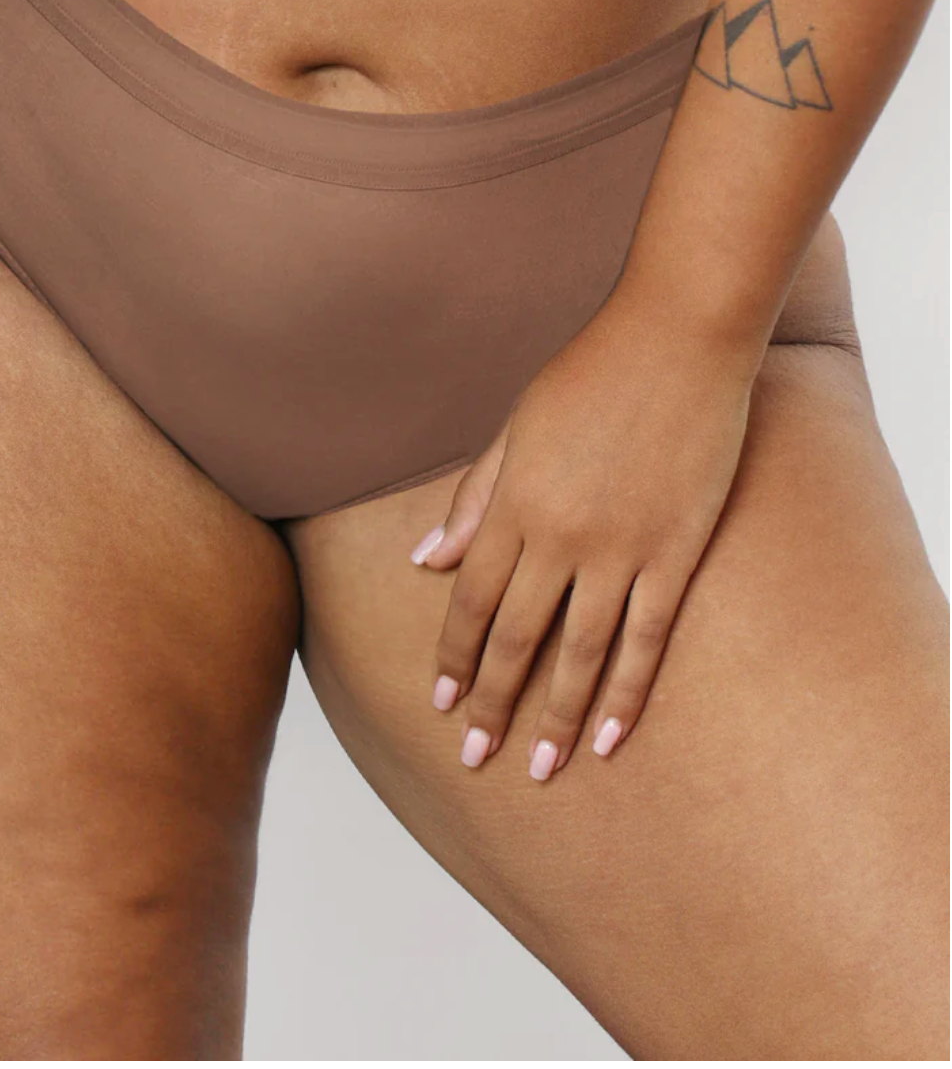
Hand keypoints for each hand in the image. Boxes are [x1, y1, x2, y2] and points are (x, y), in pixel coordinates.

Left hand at [408, 289, 764, 779]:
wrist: (677, 338)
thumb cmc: (590, 373)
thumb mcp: (515, 428)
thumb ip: (474, 497)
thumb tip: (428, 560)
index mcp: (514, 504)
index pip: (472, 601)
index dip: (454, 655)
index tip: (441, 701)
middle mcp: (560, 536)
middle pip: (516, 637)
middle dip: (491, 701)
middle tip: (475, 757)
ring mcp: (621, 549)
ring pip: (579, 653)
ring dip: (556, 716)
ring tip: (540, 766)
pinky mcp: (676, 552)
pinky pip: (647, 639)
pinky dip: (627, 692)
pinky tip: (612, 738)